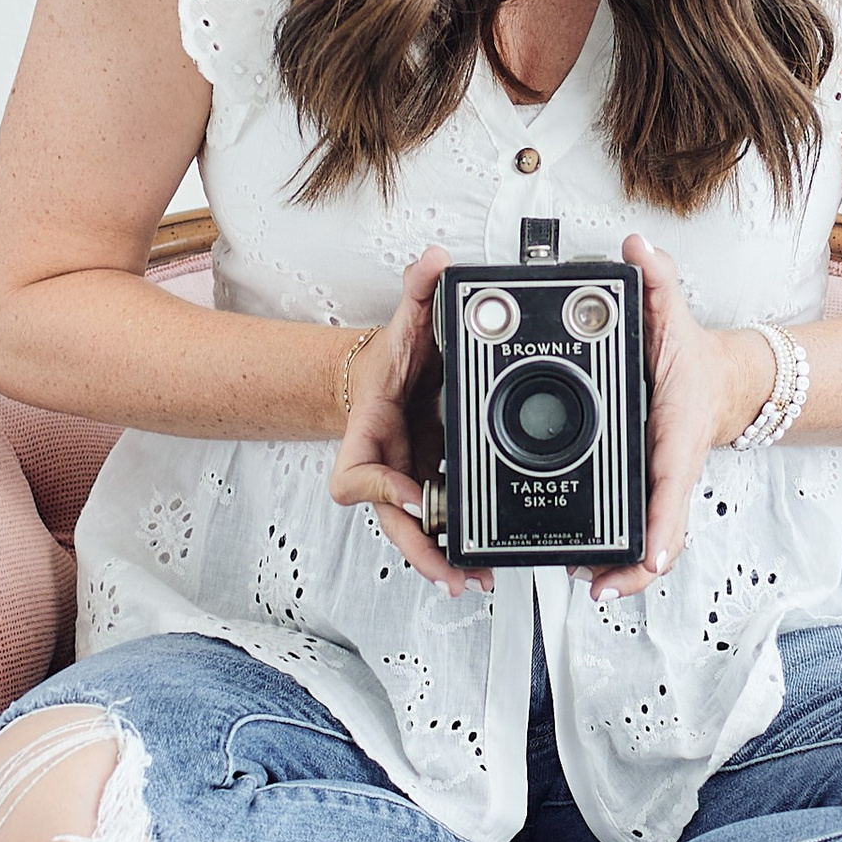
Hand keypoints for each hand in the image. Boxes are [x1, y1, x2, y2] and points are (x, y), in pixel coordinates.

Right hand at [328, 247, 473, 594]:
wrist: (396, 376)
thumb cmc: (392, 360)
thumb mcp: (406, 323)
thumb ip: (418, 291)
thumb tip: (435, 262)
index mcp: (370, 433)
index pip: (357, 475)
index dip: (381, 487)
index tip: (411, 492)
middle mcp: (387, 466)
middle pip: (393, 520)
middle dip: (421, 549)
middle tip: (450, 571)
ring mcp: (409, 481)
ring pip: (417, 533)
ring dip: (442, 559)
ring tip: (475, 579)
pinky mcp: (435, 488)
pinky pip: (442, 524)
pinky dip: (458, 546)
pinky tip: (484, 564)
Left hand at [591, 232, 770, 601]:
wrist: (719, 381)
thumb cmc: (691, 359)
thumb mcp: (673, 316)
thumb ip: (657, 281)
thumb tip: (638, 248)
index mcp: (677, 435)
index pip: (672, 482)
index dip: (662, 526)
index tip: (650, 557)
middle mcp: (671, 469)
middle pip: (662, 531)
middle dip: (636, 565)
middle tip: (603, 584)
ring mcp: (661, 487)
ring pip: (650, 541)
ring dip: (625, 569)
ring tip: (591, 583)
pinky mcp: (648, 492)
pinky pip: (638, 532)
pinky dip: (622, 558)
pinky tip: (590, 573)